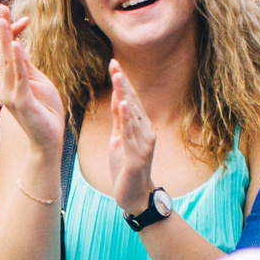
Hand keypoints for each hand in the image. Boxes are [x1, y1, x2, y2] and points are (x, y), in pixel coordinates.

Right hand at [0, 5, 63, 157]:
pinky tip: (17, 45)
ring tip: (4, 21)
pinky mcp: (21, 101)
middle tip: (2, 8)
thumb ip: (26, 64)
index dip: (13, 32)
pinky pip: (19, 77)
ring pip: (9, 61)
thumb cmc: (45, 109)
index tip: (23, 17)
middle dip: (4, 29)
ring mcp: (10, 93)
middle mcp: (4, 85)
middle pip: (4, 51)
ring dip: (7, 40)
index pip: (8, 50)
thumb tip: (18, 42)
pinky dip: (18, 61)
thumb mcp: (37, 80)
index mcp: (8, 79)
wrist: (49, 138)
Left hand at [106, 61, 157, 215]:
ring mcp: (143, 144)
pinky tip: (123, 105)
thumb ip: (120, 119)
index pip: (130, 99)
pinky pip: (131, 135)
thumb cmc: (126, 167)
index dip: (122, 82)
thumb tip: (117, 96)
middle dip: (123, 83)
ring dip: (125, 95)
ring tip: (118, 77)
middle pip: (132, 103)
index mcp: (140, 127)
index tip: (113, 63)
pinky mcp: (138, 157)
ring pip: (132, 115)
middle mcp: (145, 131)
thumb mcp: (119, 139)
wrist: (134, 196)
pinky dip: (127, 119)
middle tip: (114, 63)